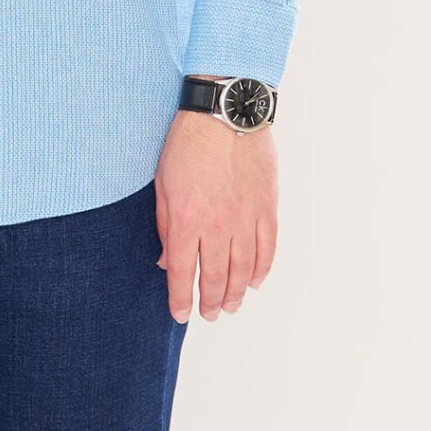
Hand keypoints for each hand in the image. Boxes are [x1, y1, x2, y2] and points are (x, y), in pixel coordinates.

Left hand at [154, 110, 277, 322]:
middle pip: (215, 278)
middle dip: (211, 302)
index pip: (183, 275)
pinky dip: (262, 270)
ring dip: (236, 293)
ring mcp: (247, 219)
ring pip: (244, 270)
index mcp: (187, 221)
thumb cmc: (186, 146)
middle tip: (210, 316)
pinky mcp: (268, 208)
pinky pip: (268, 249)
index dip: (181, 300)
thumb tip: (167, 262)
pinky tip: (255, 282)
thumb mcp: (163, 187)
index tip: (181, 315)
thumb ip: (166, 228)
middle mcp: (218, 226)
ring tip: (231, 307)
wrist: (224, 115)